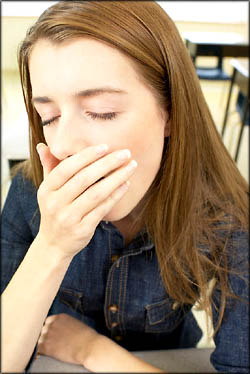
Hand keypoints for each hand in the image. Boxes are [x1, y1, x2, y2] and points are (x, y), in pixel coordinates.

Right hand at [36, 143, 136, 258]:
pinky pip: (102, 209)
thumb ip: (49, 167)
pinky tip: (126, 184)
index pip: (66, 168)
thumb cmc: (55, 210)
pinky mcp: (82, 229)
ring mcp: (69, 218)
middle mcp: (55, 203)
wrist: (54, 245)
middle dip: (107, 164)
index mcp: (47, 190)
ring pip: (96, 194)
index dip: (86, 156)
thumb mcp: (48, 190)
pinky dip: (115, 195)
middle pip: (84, 179)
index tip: (105, 147)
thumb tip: (43, 146)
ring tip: (131, 166)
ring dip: (116, 178)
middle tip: (125, 153)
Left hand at [37, 313, 98, 365]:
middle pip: (43, 329)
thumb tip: (64, 331)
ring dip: (43, 344)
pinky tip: (45, 355)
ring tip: (49, 350)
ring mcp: (49, 334)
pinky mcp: (47, 346)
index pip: (48, 321)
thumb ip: (67, 325)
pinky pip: (38, 349)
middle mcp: (53, 323)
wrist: (89, 347)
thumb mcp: (77, 325)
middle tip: (51, 343)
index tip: (51, 334)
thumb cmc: (87, 338)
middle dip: (46, 336)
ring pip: (40, 339)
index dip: (50, 328)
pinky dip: (41, 353)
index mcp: (61, 317)